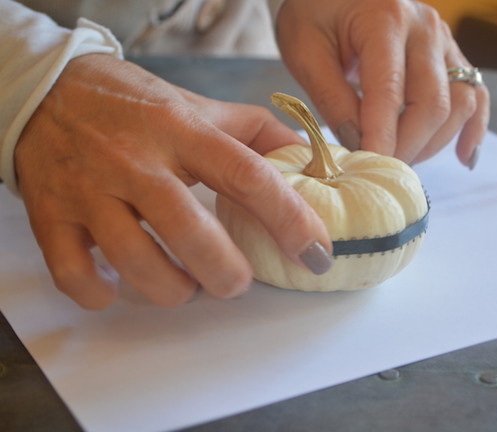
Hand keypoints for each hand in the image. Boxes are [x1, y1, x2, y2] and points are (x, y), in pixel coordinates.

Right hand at [15, 54, 331, 308]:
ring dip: (174, 289)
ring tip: (188, 286)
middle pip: (190, 231)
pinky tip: (121, 287)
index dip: (290, 220)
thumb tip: (310, 162)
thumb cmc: (135, 105)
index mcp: (181, 130)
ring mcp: (89, 189)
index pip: (248, 176)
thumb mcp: (199, 106)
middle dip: (226, 273)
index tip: (316, 253)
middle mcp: (135, 160)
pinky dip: (102, 294)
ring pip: (136, 262)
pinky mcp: (52, 215)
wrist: (47, 89)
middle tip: (237, 281)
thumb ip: (257, 133)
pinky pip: (74, 274)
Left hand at [276, 0, 488, 166]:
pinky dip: (473, 129)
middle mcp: (424, 27)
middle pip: (432, 104)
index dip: (381, 138)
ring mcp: (444, 40)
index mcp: (384, 19)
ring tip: (401, 163)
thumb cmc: (314, 13)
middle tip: (379, 172)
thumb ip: (331, 99)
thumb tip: (357, 147)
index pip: (389, 92)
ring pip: (459, 105)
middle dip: (406, 148)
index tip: (369, 170)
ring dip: (433, 144)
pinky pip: (475, 95)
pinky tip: (463, 157)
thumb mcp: (305, 52)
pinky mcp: (451, 55)